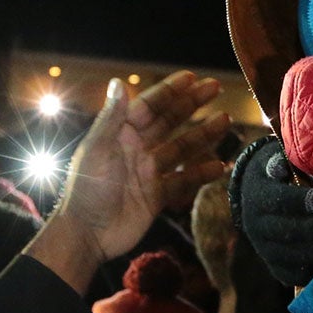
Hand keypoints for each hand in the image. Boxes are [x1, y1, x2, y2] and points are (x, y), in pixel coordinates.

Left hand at [32, 72, 227, 291]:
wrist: (88, 234)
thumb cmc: (87, 188)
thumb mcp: (98, 148)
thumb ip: (112, 117)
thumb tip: (118, 82)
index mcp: (119, 134)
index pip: (149, 106)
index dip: (169, 91)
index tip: (191, 77)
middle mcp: (136, 149)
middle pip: (169, 121)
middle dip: (191, 104)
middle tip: (214, 88)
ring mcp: (148, 172)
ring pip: (181, 148)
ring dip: (202, 134)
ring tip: (225, 121)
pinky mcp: (157, 196)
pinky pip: (184, 180)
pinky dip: (201, 173)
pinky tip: (220, 166)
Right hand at [229, 136, 312, 288]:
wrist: (257, 196)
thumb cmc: (281, 173)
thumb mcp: (278, 159)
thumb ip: (283, 161)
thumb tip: (281, 165)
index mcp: (259, 195)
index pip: (280, 201)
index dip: (305, 203)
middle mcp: (255, 224)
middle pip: (286, 232)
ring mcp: (262, 247)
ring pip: (288, 256)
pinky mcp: (272, 264)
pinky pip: (289, 275)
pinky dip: (308, 270)